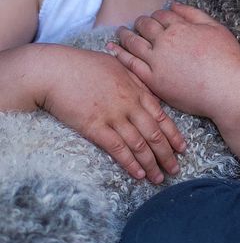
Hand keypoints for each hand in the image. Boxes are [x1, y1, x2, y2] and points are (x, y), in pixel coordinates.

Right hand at [38, 45, 185, 182]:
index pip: (161, 115)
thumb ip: (133, 77)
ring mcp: (113, 116)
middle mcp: (129, 104)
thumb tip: (145, 88)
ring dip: (151, 163)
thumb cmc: (82, 65)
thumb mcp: (115, 64)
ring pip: (139, 144)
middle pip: (154, 133)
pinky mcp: (95, 127)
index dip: (174, 134)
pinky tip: (138, 174)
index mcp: (136, 88)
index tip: (182, 149)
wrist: (55, 70)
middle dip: (167, 154)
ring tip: (159, 178)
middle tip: (175, 169)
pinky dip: (130, 163)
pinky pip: (118, 149)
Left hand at [109, 3, 239, 118]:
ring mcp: (157, 61)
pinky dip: (120, 54)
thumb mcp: (216, 28)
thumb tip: (175, 5)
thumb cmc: (226, 60)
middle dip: (141, 23)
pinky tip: (112, 49)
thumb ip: (194, 14)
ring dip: (125, 35)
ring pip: (134, 43)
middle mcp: (165, 42)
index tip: (156, 19)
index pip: (162, 15)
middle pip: (145, 26)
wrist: (226, 90)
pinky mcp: (153, 81)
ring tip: (120, 33)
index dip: (157, 16)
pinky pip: (131, 64)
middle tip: (137, 24)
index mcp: (180, 27)